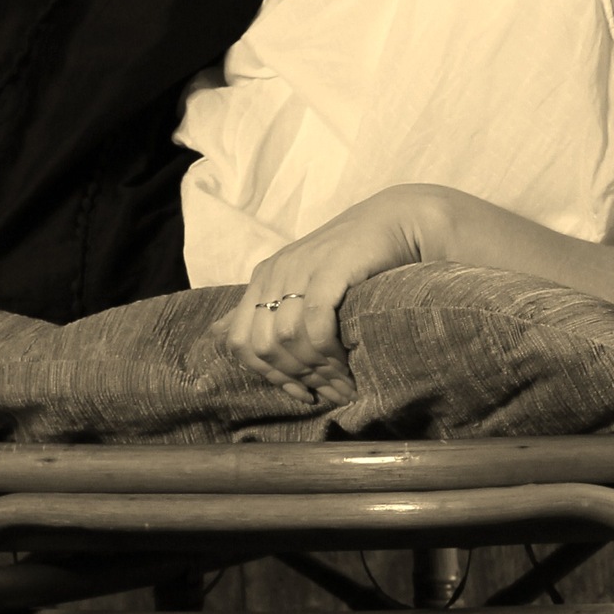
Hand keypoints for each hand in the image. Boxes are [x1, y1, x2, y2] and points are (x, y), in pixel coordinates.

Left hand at [212, 187, 439, 406]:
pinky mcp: (329, 268)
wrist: (398, 221)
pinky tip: (346, 362)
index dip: (266, 375)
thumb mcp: (303, 282)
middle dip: (294, 376)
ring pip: (285, 337)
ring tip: (342, 383)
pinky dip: (326, 350)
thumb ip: (266, 308)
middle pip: (261, 345)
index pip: (239, 342)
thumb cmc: (355, 260)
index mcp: (263, 278)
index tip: (301, 392)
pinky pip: (313, 321)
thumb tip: (215, 335)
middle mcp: (275, 272)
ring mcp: (299, 268)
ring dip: (315, 369)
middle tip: (328, 391)